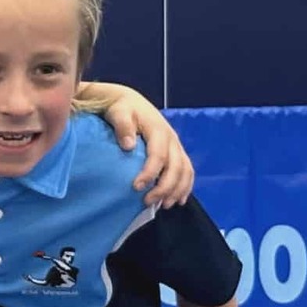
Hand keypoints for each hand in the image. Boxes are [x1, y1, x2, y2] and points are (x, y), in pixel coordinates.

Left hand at [92, 86, 193, 204]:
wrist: (130, 101)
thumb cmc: (121, 108)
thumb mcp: (118, 112)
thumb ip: (123, 126)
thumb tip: (128, 146)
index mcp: (158, 130)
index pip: (158, 156)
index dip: (150, 173)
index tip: (136, 187)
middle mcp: (172, 139)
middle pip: (175, 167)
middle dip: (164, 187)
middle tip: (148, 201)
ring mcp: (176, 146)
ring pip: (185, 171)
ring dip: (177, 190)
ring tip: (163, 205)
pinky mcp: (177, 151)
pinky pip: (187, 171)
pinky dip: (185, 187)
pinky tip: (177, 200)